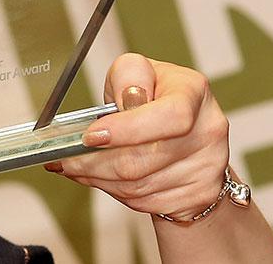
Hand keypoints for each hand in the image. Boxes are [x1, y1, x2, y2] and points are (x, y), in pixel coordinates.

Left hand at [45, 53, 230, 220]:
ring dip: (99, 179)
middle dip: (94, 162)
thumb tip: (121, 104)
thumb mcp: (138, 72)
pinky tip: (103, 177)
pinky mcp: (199, 194)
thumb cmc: (156, 96)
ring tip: (78, 167)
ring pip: (138, 186)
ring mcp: (208, 165)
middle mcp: (208, 129)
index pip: (169, 116)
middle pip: (143, 160)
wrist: (186, 131)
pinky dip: (115, 191)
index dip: (127, 130)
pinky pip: (144, 201)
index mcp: (193, 91)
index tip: (91, 136)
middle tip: (65, 159)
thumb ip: (127, 76)